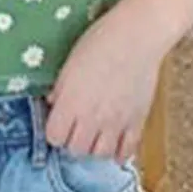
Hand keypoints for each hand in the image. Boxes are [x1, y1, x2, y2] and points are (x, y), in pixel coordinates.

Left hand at [44, 0, 192, 161]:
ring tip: (94, 133)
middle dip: (72, 141)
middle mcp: (92, 118)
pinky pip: (126, 151)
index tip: (58, 122)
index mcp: (71, 103)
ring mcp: (116, 123)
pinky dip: (118, 151)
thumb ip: (61, 89)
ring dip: (93, 147)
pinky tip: (114, 140)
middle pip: (75, 150)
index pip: (54, 137)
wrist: (137, 36)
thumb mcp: (69, 64)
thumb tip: (55, 104)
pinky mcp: (137, 122)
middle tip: (75, 127)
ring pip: (99, 155)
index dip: (54, 131)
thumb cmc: (100, 42)